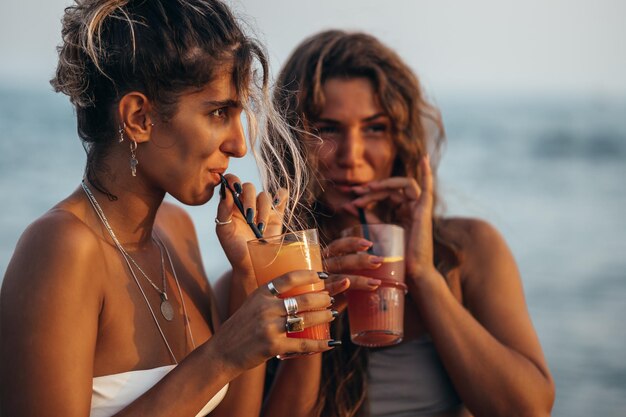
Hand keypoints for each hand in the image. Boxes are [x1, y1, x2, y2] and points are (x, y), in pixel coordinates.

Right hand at [211, 270, 335, 370]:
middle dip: (322, 298)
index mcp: (260, 294)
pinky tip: (331, 342)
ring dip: (324, 316)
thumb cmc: (240, 328)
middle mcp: (265, 308)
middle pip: (302, 298)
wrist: (222, 353)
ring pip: (306, 319)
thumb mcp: (251, 305)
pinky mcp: (273, 346)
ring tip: (332, 314)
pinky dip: (320, 344)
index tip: (323, 275)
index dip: (309, 274)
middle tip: (330, 299)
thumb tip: (296, 291)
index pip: (289, 278)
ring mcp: (269, 327)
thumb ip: (269, 298)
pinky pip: (303, 344)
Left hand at [215, 174, 286, 276]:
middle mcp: (247, 203)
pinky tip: (278, 204)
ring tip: (259, 227)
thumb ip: (223, 210)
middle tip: (249, 217)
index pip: (232, 183)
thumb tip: (226, 191)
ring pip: (265, 196)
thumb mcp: (224, 231)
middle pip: (249, 187)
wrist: (252, 265)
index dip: (233, 180)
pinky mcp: (276, 214)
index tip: (234, 187)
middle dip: (249, 200)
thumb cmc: (235, 249)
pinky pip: (281, 197)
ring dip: (263, 209)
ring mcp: (262, 208)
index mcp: (232, 204)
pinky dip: (281, 196)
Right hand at [322, 236, 381, 311]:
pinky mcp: (315, 294)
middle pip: (341, 261)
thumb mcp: (333, 277)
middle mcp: (320, 266)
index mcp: (324, 258)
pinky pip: (327, 289)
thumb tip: (372, 279)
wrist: (296, 304)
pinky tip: (346, 284)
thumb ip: (348, 276)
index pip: (338, 246)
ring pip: (338, 276)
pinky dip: (337, 286)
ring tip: (375, 283)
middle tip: (378, 261)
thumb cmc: (321, 290)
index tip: (369, 245)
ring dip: (358, 280)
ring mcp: (317, 280)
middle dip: (361, 261)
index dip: (352, 243)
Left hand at [344, 155, 437, 282]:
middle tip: (354, 192)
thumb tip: (348, 205)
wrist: (409, 274)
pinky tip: (425, 159)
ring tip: (366, 189)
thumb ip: (367, 218)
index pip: (385, 195)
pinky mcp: (424, 212)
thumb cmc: (395, 258)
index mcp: (402, 214)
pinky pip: (427, 188)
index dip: (368, 195)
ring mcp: (419, 209)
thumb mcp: (377, 233)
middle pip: (391, 189)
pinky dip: (427, 173)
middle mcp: (411, 209)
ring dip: (383, 184)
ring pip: (402, 186)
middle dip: (372, 189)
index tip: (351, 200)